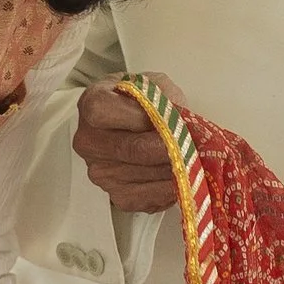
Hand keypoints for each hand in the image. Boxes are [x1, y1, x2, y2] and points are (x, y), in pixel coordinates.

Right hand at [73, 78, 183, 214]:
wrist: (133, 122)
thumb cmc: (144, 102)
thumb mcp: (156, 85)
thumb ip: (164, 99)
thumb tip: (181, 123)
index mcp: (93, 105)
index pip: (114, 114)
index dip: (148, 119)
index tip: (173, 122)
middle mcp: (89, 141)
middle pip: (133, 150)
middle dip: (170, 148)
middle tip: (194, 145)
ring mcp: (100, 172)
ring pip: (146, 175)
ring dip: (174, 169)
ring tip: (191, 158)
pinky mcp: (116, 196)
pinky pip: (148, 197)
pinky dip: (170, 189)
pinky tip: (178, 176)